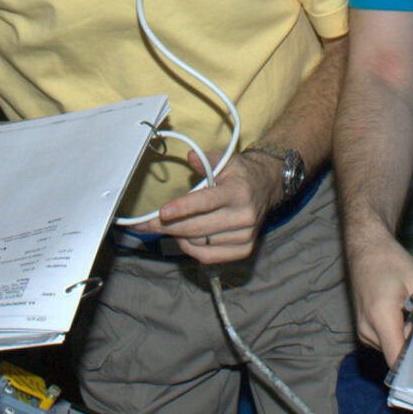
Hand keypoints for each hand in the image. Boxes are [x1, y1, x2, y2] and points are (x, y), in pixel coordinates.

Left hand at [151, 149, 279, 264]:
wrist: (266, 186)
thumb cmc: (239, 174)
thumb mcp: (225, 159)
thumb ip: (206, 160)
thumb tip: (190, 157)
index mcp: (238, 191)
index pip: (206, 202)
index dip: (182, 208)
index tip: (161, 212)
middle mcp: (244, 215)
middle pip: (198, 228)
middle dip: (168, 226)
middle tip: (146, 224)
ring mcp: (246, 236)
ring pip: (199, 243)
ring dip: (179, 236)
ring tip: (171, 225)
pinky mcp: (244, 249)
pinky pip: (208, 256)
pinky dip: (191, 248)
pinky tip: (185, 237)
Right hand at [346, 229, 412, 357]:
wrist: (367, 248)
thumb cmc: (392, 262)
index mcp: (380, 317)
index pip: (397, 360)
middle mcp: (367, 330)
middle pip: (397, 356)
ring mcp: (364, 331)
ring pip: (393, 349)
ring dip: (410, 341)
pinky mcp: (365, 330)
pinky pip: (387, 341)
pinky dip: (401, 335)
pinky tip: (412, 320)